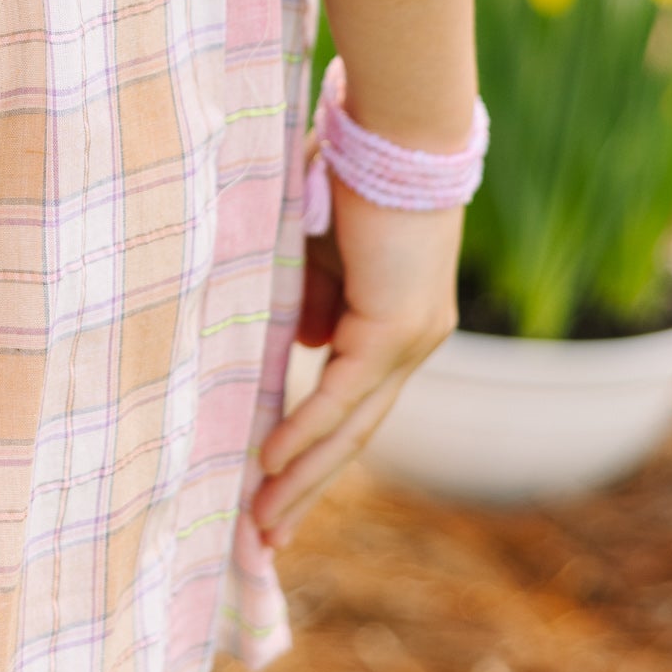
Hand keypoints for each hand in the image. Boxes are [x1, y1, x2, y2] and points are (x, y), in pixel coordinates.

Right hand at [251, 180, 461, 550]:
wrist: (396, 131)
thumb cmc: (353, 173)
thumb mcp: (318, 252)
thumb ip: (312, 301)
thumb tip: (300, 345)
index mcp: (395, 326)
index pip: (351, 408)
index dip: (312, 455)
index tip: (273, 492)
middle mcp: (409, 344)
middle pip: (353, 436)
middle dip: (305, 492)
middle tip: (266, 539)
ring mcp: (409, 339)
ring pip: (350, 429)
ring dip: (301, 479)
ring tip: (261, 523)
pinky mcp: (397, 326)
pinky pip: (342, 392)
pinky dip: (305, 429)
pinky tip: (271, 464)